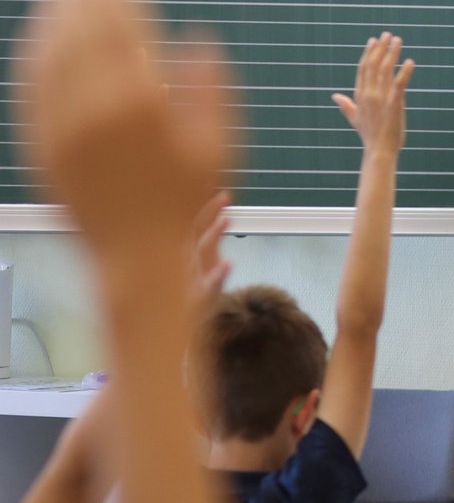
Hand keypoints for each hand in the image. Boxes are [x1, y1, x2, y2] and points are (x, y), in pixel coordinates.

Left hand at [15, 0, 233, 269]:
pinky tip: (42, 35)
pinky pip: (31, 85)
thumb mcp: (219, 143)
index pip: (120, 28)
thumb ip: (210, 86)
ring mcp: (60, 126)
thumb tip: (197, 39)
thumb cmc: (185, 200)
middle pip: (80, 31)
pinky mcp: (39, 142)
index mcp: (142, 104)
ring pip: (48, 53)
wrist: (135, 253)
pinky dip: (36, 52)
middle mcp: (94, 110)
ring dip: (52, 13)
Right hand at [191, 189, 231, 312]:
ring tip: (227, 217)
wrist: (176, 325)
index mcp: (185, 247)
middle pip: (194, 227)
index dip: (199, 198)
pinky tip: (228, 263)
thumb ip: (208, 230)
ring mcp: (193, 274)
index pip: (191, 217)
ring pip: (201, 251)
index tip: (209, 177)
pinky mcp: (201, 294)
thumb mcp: (198, 258)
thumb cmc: (191, 287)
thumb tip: (220, 198)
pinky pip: (210, 283)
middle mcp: (186, 256)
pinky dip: (218, 273)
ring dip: (214, 232)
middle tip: (223, 191)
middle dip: (207, 208)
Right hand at [332, 33, 413, 157]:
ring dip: (392, 53)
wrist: (379, 150)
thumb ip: (346, 105)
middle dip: (380, 48)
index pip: (363, 69)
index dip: (368, 53)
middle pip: (373, 65)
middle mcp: (368, 94)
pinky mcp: (394, 103)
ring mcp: (381, 98)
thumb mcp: (355, 118)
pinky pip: (400, 84)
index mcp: (360, 95)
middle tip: (387, 34)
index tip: (373, 41)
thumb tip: (335, 96)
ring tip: (398, 40)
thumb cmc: (370, 135)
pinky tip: (410, 61)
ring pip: (385, 70)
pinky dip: (405, 72)